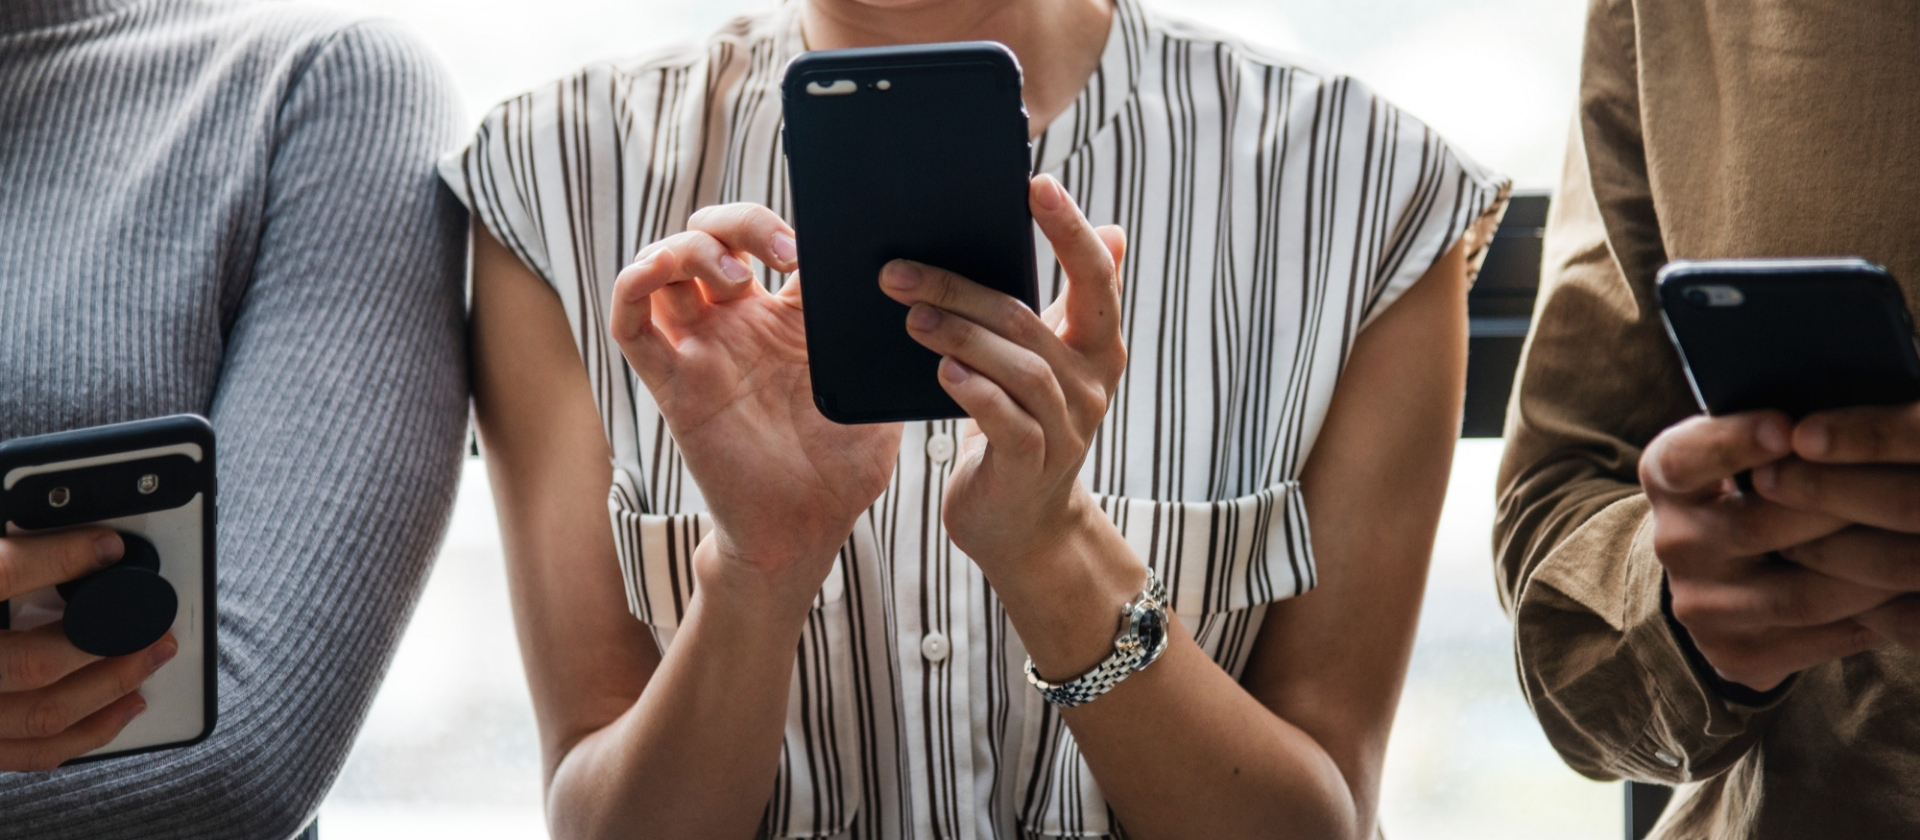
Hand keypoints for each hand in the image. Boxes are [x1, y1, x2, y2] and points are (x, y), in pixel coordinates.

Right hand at [0, 529, 175, 770]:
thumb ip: (0, 562)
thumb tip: (52, 529)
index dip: (57, 557)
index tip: (105, 545)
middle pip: (31, 662)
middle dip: (105, 639)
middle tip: (147, 614)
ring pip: (40, 715)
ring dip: (111, 686)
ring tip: (150, 656)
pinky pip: (29, 753)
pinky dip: (86, 731)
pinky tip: (121, 706)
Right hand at [609, 204, 900, 605]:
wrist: (804, 531)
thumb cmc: (841, 469)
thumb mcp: (876, 395)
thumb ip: (882, 347)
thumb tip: (915, 298)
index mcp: (788, 321)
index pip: (769, 242)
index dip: (784, 226)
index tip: (816, 245)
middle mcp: (738, 326)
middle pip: (710, 237)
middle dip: (737, 223)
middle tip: (781, 253)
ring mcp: (701, 350)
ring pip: (665, 267)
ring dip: (689, 249)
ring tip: (735, 277)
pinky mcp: (672, 384)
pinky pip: (631, 323)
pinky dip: (632, 284)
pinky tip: (657, 275)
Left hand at [878, 175, 1126, 574]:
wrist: (1022, 522)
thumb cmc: (1026, 423)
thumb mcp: (1053, 360)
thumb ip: (1070, 300)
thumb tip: (1112, 228)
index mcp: (1097, 345)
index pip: (1095, 276)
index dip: (1069, 229)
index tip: (1035, 184)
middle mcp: (1091, 383)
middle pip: (1028, 320)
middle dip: (962, 288)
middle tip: (900, 270)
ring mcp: (1066, 428)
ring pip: (1016, 367)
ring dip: (958, 335)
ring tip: (909, 316)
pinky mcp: (1031, 466)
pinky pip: (1005, 420)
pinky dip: (973, 391)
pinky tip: (942, 372)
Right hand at [1643, 412, 1896, 691]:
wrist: (1719, 574)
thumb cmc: (1756, 487)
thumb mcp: (1745, 448)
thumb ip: (1779, 433)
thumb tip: (1848, 420)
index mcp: (1668, 478)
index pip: (1689, 458)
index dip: (1735, 444)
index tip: (1786, 428)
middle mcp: (1673, 543)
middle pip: (1760, 528)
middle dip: (1840, 508)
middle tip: (1904, 491)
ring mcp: (1701, 606)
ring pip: (1801, 594)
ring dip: (1873, 572)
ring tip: (1919, 545)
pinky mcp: (1735, 654)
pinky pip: (1819, 641)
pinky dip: (1874, 618)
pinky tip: (1909, 594)